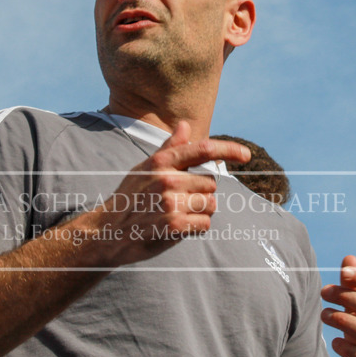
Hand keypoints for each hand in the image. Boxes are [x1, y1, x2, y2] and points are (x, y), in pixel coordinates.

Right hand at [84, 121, 249, 266]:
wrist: (108, 231)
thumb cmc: (130, 197)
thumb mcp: (145, 168)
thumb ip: (169, 149)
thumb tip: (185, 125)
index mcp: (161, 162)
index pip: (202, 149)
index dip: (229, 149)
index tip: (247, 155)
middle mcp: (167, 179)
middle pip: (211, 183)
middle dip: (201, 193)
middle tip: (178, 201)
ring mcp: (170, 203)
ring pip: (211, 204)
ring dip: (200, 212)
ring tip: (176, 214)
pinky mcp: (174, 225)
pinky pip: (205, 223)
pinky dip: (196, 228)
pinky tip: (177, 227)